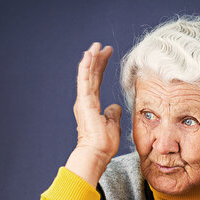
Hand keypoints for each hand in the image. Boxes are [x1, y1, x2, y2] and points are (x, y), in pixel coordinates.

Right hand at [73, 42, 121, 163]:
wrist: (96, 153)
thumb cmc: (104, 143)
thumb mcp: (112, 124)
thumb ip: (113, 113)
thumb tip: (115, 106)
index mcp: (91, 104)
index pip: (96, 80)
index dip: (101, 66)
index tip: (107, 54)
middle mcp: (85, 100)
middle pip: (92, 74)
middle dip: (97, 59)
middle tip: (103, 46)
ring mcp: (84, 100)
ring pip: (87, 74)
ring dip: (91, 58)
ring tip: (95, 45)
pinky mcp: (84, 102)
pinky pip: (85, 80)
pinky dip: (86, 67)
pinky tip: (89, 55)